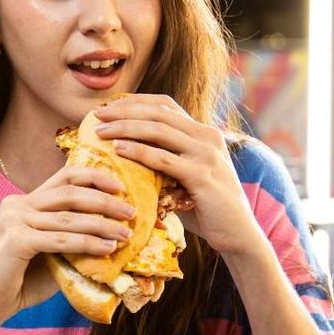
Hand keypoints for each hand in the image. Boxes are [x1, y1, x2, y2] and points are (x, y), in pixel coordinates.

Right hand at [0, 166, 136, 324]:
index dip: (94, 176)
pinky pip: (60, 240)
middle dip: (105, 201)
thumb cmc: (25, 278)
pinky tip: (107, 249)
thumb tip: (116, 228)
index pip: (63, 177)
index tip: (121, 187)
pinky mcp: (16, 241)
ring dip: (102, 225)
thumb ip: (72, 234)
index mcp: (25, 201)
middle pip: (69, 192)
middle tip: (131, 212)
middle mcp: (17, 204)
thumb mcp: (52, 249)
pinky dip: (87, 244)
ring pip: (68, 218)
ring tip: (125, 234)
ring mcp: (14, 220)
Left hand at [92, 94, 262, 255]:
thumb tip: (122, 153)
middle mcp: (207, 137)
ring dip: (125, 127)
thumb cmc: (204, 207)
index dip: (134, 102)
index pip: (165, 104)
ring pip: (159, 130)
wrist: (237, 232)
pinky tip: (118, 149)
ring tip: (100, 131)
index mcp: (203, 132)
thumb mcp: (185, 175)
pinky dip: (138, 151)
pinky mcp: (202, 175)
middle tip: (97, 115)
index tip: (108, 107)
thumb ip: (164, 160)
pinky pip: (163, 159)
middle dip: (124, 110)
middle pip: (158, 112)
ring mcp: (206, 154)